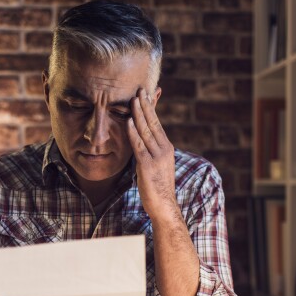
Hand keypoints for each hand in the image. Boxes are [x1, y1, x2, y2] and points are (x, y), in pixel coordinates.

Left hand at [127, 87, 178, 220]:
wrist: (164, 205)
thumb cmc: (158, 187)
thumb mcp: (157, 165)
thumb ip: (151, 151)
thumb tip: (143, 141)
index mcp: (166, 148)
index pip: (157, 124)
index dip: (151, 109)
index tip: (145, 95)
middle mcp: (164, 149)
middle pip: (153, 123)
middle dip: (146, 105)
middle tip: (140, 89)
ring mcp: (157, 157)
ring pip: (146, 131)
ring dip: (139, 114)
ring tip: (133, 99)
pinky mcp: (148, 165)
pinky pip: (139, 145)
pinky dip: (134, 132)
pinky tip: (129, 120)